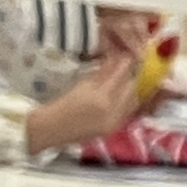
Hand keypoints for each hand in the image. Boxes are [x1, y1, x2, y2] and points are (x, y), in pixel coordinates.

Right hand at [23, 41, 152, 154]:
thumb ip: (102, 73)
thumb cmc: (64, 103)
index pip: (121, 75)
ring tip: (122, 83)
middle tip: (125, 70)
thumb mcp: (83, 84)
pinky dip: (126, 103)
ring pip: (133, 101)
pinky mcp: (114, 129)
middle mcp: (112, 110)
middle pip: (131, 88)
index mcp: (101, 96)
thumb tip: (117, 59)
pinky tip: (119, 98)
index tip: (127, 57)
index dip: (125, 64)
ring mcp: (115, 121)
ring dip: (130, 90)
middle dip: (129, 77)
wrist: (53, 128)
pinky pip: (127, 112)